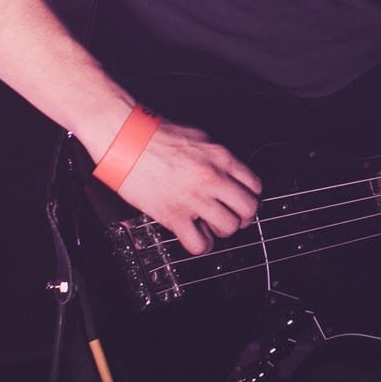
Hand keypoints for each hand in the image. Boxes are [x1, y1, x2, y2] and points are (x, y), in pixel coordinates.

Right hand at [113, 120, 263, 254]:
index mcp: (220, 158)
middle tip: (232, 216)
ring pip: (229, 227)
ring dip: (222, 230)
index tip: (240, 200)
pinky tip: (195, 236)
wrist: (126, 140)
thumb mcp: (198, 138)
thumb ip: (216, 158)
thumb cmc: (155, 136)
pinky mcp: (173, 215)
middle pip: (248, 208)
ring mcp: (194, 198)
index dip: (249, 196)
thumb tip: (226, 171)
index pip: (255, 185)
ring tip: (211, 225)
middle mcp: (212, 178)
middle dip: (242, 216)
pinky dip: (200, 245)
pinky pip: (199, 243)